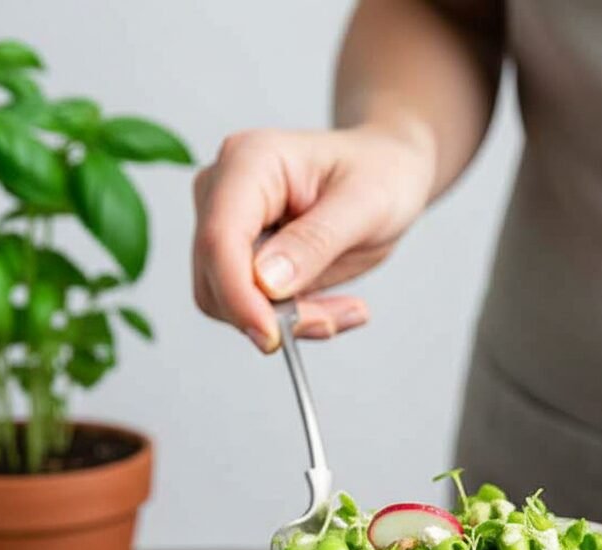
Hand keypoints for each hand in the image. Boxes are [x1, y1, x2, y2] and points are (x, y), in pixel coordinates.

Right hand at [192, 122, 435, 350]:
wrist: (385, 172)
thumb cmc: (378, 174)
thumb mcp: (365, 205)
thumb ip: (315, 242)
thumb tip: (266, 281)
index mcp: (249, 161)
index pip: (220, 238)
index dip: (238, 295)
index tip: (272, 335)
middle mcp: (224, 190)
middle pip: (216, 278)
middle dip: (270, 315)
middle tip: (332, 318)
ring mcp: (226, 225)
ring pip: (228, 303)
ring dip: (287, 322)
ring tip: (341, 310)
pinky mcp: (237, 258)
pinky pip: (248, 310)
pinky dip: (291, 322)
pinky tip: (329, 308)